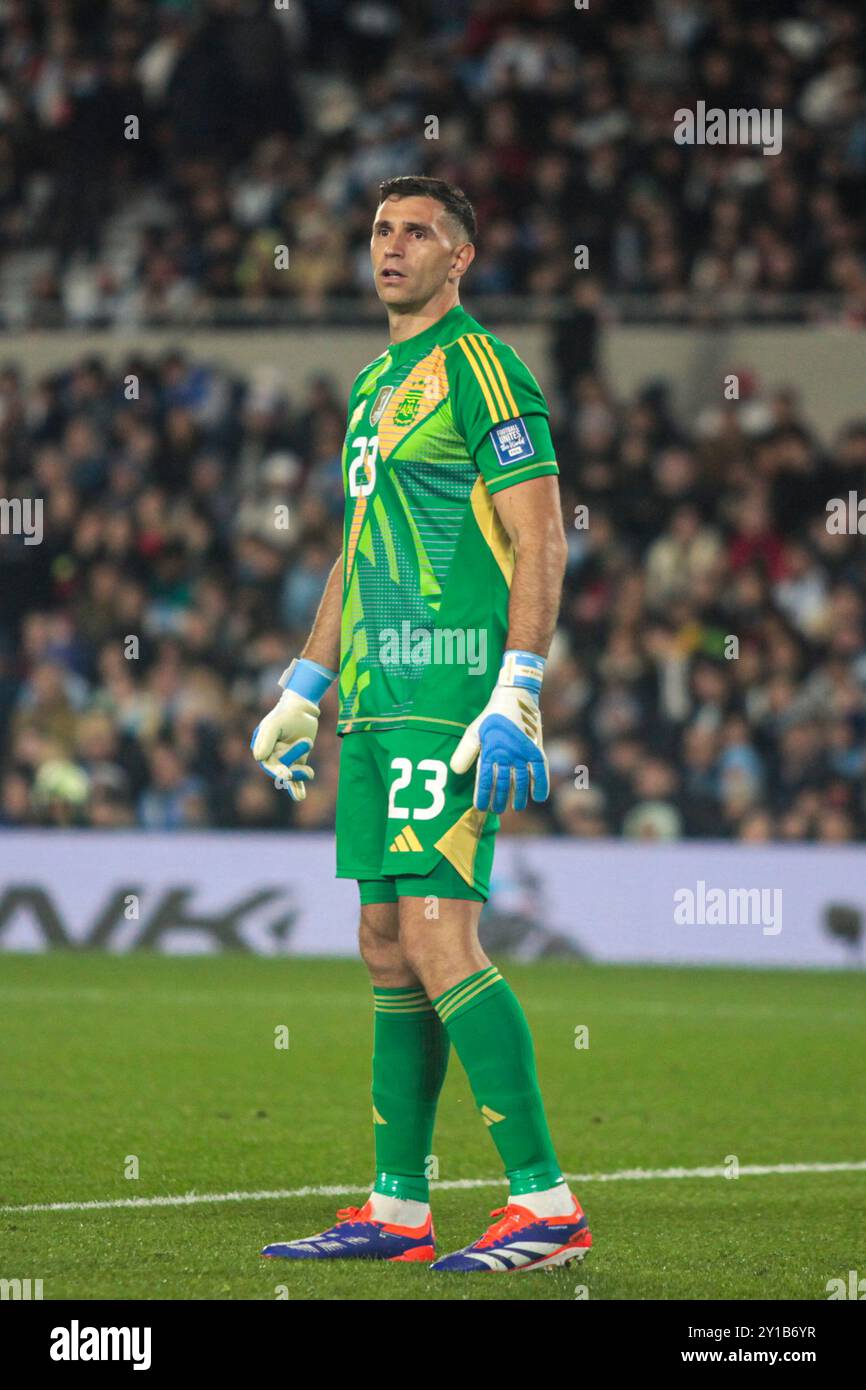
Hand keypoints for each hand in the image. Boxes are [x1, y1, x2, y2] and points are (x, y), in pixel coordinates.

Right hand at [250, 658, 334, 800]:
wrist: (303, 708)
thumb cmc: (286, 714)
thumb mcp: (275, 723)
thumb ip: (266, 739)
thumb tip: (258, 758)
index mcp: (261, 747)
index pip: (267, 762)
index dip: (276, 770)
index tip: (286, 774)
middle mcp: (271, 755)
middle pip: (280, 769)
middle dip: (291, 770)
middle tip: (301, 773)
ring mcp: (284, 759)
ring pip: (290, 774)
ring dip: (299, 775)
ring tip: (310, 772)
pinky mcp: (298, 761)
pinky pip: (297, 778)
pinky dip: (298, 787)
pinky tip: (300, 797)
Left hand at [450, 651, 548, 812]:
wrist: (514, 697)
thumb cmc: (491, 717)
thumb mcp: (473, 732)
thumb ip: (464, 752)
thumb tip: (455, 772)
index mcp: (490, 750)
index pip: (485, 780)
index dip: (483, 796)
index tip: (481, 807)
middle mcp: (506, 754)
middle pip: (503, 783)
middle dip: (500, 800)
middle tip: (498, 811)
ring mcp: (522, 752)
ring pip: (521, 781)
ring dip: (519, 796)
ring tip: (517, 806)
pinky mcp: (535, 749)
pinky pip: (540, 770)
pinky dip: (541, 784)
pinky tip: (539, 797)